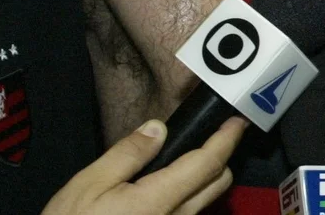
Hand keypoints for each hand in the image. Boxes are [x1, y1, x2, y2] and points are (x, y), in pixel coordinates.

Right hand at [42, 117, 246, 214]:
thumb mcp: (89, 184)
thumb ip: (128, 154)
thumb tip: (158, 129)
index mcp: (158, 200)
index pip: (207, 165)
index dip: (225, 140)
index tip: (236, 122)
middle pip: (217, 184)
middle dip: (219, 158)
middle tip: (207, 137)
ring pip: (203, 202)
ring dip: (201, 180)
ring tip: (178, 162)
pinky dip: (184, 198)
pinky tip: (161, 190)